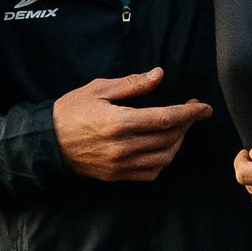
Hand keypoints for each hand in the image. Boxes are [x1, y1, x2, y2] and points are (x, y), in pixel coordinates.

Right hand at [52, 68, 212, 183]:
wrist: (47, 141)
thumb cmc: (71, 110)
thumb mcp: (99, 88)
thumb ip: (132, 84)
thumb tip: (158, 75)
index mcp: (120, 122)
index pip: (166, 118)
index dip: (190, 113)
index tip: (204, 107)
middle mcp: (123, 146)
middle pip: (169, 138)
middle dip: (186, 124)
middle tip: (192, 111)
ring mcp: (121, 164)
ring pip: (164, 158)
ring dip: (177, 142)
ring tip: (178, 128)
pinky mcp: (117, 175)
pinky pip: (150, 173)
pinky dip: (163, 161)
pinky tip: (163, 148)